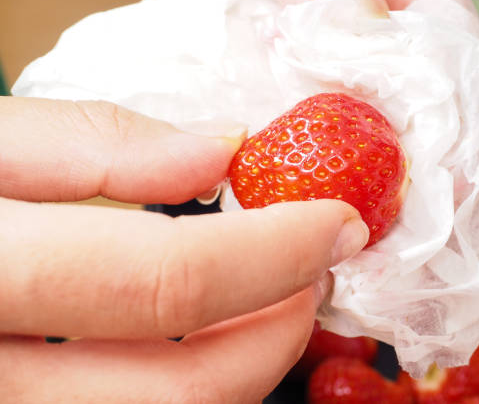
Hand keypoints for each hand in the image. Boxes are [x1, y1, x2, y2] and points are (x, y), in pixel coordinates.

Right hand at [0, 97, 368, 401]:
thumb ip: (95, 145)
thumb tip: (218, 150)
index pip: (166, 283)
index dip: (276, 250)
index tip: (336, 221)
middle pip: (184, 392)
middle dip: (279, 327)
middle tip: (311, 266)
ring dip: (250, 364)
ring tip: (271, 296)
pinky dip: (197, 383)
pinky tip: (208, 333)